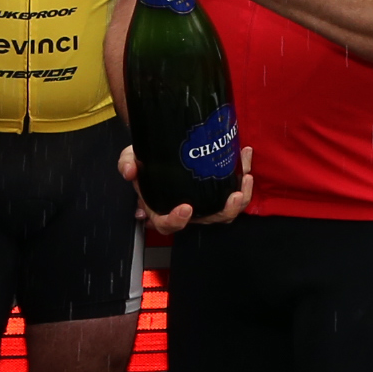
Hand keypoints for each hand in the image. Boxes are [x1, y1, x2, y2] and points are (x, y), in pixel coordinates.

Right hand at [119, 140, 253, 236]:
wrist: (163, 147)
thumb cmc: (147, 160)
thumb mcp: (131, 158)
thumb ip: (126, 163)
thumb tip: (129, 170)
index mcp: (163, 208)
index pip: (168, 224)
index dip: (177, 220)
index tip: (186, 208)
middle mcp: (188, 209)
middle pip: (208, 219)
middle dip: (224, 211)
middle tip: (233, 195)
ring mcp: (206, 201)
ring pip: (227, 209)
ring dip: (242, 197)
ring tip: (245, 176)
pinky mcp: (220, 188)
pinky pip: (236, 188)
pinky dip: (242, 172)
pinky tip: (244, 153)